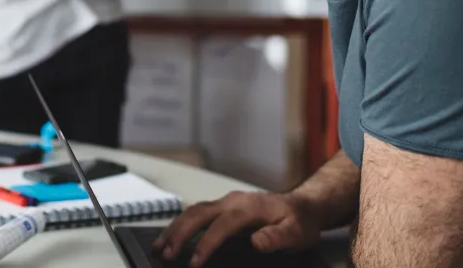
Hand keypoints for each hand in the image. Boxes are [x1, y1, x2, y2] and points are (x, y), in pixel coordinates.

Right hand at [153, 191, 320, 266]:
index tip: (194, 263)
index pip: (222, 225)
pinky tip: (172, 236)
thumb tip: (257, 242)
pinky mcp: (222, 208)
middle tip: (164, 253)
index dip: (206, 244)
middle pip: (198, 213)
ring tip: (160, 246)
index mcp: (249, 207)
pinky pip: (197, 213)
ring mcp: (226, 202)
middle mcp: (233, 201)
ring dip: (175, 228)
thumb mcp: (296, 233)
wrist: (303, 206)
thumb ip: (277, 238)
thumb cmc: (298, 221)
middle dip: (179, 233)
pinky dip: (181, 224)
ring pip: (193, 211)